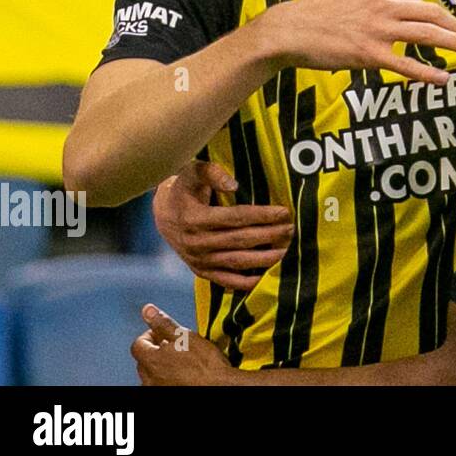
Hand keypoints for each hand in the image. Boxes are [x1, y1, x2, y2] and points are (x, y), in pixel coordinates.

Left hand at [131, 305, 233, 384]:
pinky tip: (182, 374)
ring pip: (151, 374)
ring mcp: (156, 389)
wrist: (218, 385)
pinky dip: (167, 377)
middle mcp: (148, 378)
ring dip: (161, 365)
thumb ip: (163, 324)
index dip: (150, 335)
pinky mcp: (165, 395)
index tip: (163, 333)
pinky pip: (160, 383)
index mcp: (151, 360)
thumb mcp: (185, 336)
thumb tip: (147, 310)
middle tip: (174, 345)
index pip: (138, 344)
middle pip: (143, 359)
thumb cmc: (204, 363)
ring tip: (181, 360)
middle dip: (155, 350)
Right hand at [153, 162, 293, 290]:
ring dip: (265, 259)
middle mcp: (197, 242)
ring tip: (288, 251)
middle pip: (241, 240)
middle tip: (292, 229)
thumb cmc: (184, 188)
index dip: (262, 215)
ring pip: (238, 262)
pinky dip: (247, 283)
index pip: (236, 217)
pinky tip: (267, 277)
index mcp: (195, 219)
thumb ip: (212, 173)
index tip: (284, 212)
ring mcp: (199, 260)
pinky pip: (227, 281)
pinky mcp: (202, 271)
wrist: (163, 214)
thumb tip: (234, 184)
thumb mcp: (192, 172)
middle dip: (270, 235)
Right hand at [261, 0, 455, 84]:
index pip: (415, 1)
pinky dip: (428, 73)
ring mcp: (379, 29)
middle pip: (431, 14)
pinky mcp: (370, 54)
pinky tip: (444, 79)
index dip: (435, 15)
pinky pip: (406, 64)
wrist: (289, 30)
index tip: (447, 25)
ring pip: (427, 35)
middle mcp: (383, 4)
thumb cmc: (311, 7)